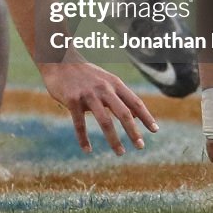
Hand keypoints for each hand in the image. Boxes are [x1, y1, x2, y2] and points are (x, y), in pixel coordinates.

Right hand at [39, 60, 157, 154]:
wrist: (58, 60)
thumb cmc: (84, 73)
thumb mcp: (106, 80)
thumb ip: (120, 97)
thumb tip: (136, 116)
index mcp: (114, 83)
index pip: (135, 102)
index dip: (146, 116)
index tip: (155, 130)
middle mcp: (104, 88)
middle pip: (124, 113)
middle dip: (133, 132)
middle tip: (141, 146)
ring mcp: (88, 94)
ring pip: (105, 121)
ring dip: (114, 140)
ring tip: (120, 153)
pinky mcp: (72, 100)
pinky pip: (79, 124)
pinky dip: (83, 139)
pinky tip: (87, 150)